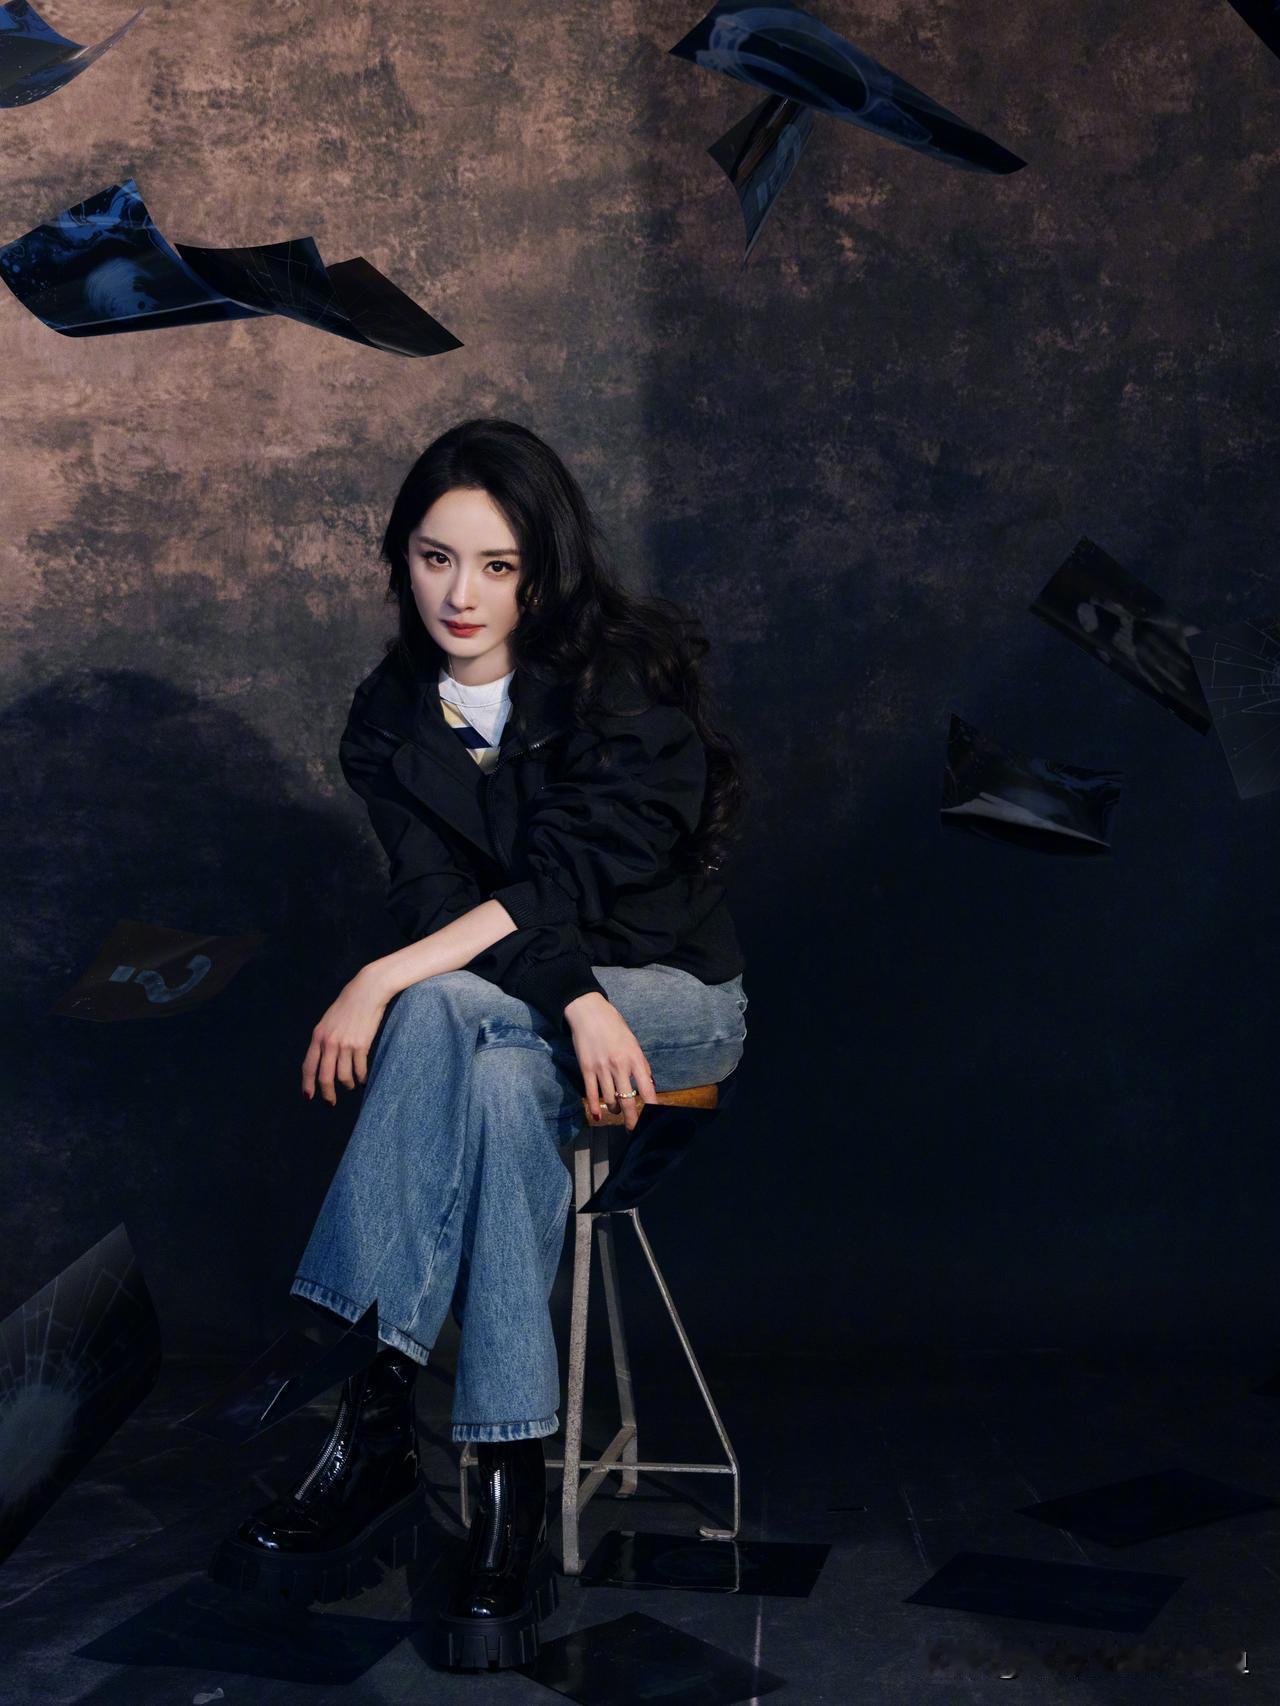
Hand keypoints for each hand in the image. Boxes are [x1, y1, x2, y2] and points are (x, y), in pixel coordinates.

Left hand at [302, 967, 390, 1104]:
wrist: (367, 991)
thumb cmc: (349, 1004)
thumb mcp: (328, 1020)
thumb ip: (323, 1038)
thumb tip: (323, 1059)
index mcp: (318, 1036)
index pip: (308, 1066)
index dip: (307, 1084)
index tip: (308, 1096)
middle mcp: (329, 1042)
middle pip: (324, 1076)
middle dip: (327, 1093)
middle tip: (330, 1102)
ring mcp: (345, 1044)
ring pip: (343, 1076)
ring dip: (347, 1085)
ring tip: (351, 1086)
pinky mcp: (361, 1045)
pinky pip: (359, 1069)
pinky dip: (361, 1077)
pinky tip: (363, 1079)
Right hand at [564, 992, 656, 1131]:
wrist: (589, 1012)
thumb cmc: (614, 1026)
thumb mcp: (633, 1043)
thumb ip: (640, 1064)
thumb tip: (648, 1085)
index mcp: (635, 1058)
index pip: (647, 1089)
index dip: (652, 1107)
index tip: (655, 1118)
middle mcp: (619, 1066)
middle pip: (627, 1101)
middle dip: (632, 1120)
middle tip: (634, 1130)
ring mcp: (601, 1069)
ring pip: (609, 1101)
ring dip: (614, 1110)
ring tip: (616, 1110)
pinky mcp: (586, 1069)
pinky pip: (591, 1095)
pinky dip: (594, 1108)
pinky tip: (598, 1116)